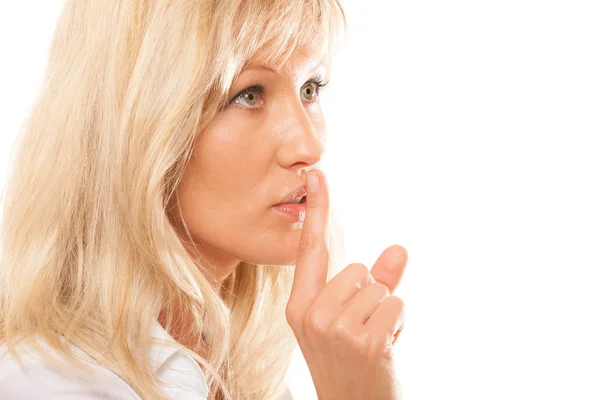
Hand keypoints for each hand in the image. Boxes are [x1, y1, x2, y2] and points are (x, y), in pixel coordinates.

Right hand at [286, 169, 407, 399]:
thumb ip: (375, 282)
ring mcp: (333, 327)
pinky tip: (384, 348)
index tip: (316, 173)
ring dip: (385, 312)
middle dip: (370, 296)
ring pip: (378, 287)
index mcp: (300, 306)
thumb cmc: (353, 362)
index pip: (309, 249)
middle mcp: (310, 314)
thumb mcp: (351, 320)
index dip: (316, 210)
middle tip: (363, 330)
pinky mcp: (362, 339)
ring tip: (372, 341)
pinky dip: (398, 323)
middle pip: (358, 270)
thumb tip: (399, 248)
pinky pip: (395, 303)